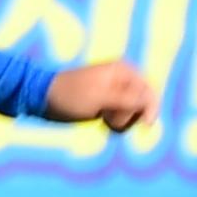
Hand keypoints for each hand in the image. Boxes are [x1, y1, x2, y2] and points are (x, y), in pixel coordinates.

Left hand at [39, 60, 155, 135]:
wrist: (44, 97)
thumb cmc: (72, 95)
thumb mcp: (102, 98)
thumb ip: (130, 101)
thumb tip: (152, 105)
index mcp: (124, 71)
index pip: (150, 91)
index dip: (151, 108)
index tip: (145, 125)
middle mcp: (123, 80)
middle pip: (142, 103)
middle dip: (129, 114)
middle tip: (108, 115)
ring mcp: (115, 92)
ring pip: (133, 112)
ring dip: (121, 120)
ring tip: (102, 117)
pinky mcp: (108, 104)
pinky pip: (122, 116)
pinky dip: (115, 122)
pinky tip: (102, 120)